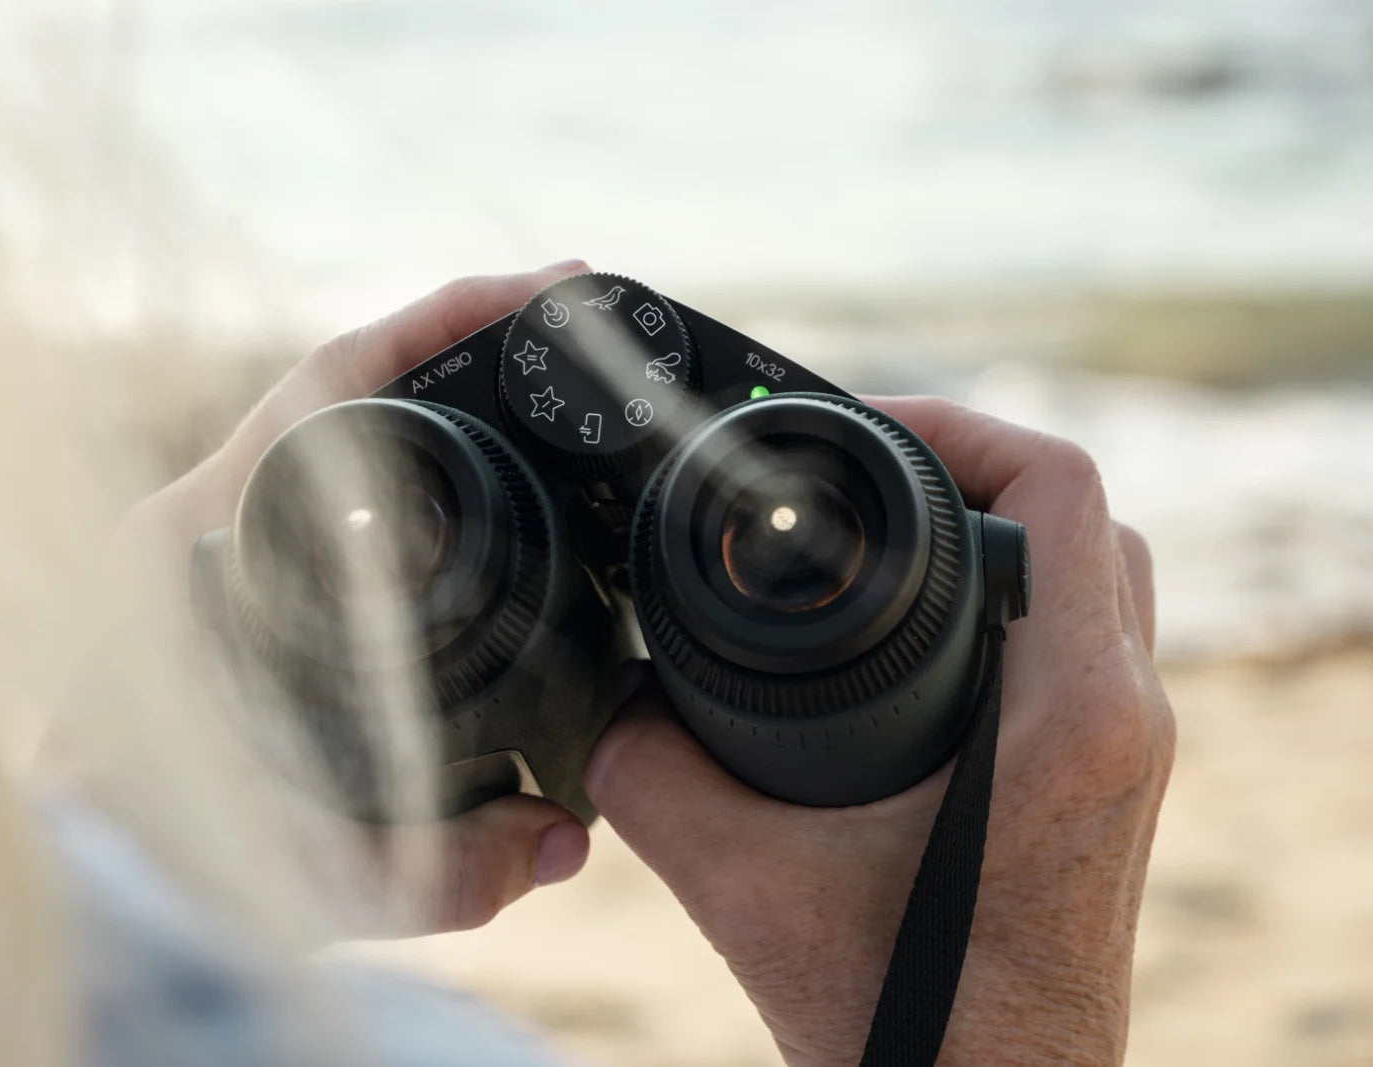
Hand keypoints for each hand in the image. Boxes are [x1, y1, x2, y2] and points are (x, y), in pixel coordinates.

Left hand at [117, 262, 594, 934]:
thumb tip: (563, 840)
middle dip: (456, 342)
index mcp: (197, 547)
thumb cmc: (153, 860)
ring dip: (422, 397)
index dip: (443, 323)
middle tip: (564, 323)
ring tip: (527, 387)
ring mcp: (196, 544)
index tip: (545, 295)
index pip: (330, 387)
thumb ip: (445, 872)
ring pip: (325, 432)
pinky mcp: (211, 578)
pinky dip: (390, 459)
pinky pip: (312, 483)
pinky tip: (454, 482)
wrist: (72, 881)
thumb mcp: (308, 873)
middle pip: (339, 387)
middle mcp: (190, 524)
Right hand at [586, 397, 1174, 1065]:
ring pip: (1093, 579)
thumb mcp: (741, 880)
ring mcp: (1126, 756)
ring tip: (891, 531)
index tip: (857, 434)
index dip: (953, 427)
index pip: (1057, 491)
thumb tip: (605, 706)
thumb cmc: (907, 1022)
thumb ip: (649, 772)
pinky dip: (1010, 602)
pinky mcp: (1105, 787)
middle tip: (866, 474)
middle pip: (1080, 519)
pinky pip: (1080, 643)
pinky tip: (922, 631)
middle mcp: (1122, 721)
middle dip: (969, 468)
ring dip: (1000, 533)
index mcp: (1067, 717)